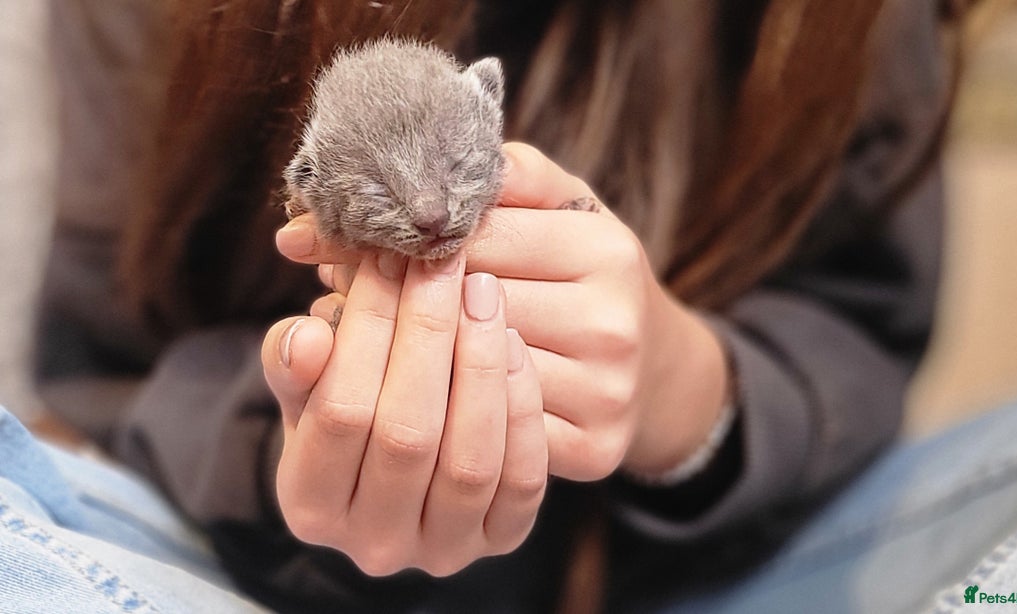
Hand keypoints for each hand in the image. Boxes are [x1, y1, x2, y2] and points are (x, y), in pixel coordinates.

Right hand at [261, 253, 547, 576]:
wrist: (402, 470)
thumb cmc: (347, 410)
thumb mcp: (306, 387)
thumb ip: (294, 362)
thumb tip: (306, 335)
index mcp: (310, 506)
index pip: (339, 411)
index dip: (366, 329)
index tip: (387, 257)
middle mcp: (374, 544)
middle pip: (407, 434)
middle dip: (427, 334)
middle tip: (442, 262)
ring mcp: (442, 550)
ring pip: (469, 459)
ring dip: (479, 363)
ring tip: (482, 290)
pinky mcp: (502, 539)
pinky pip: (522, 476)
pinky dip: (521, 406)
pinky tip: (513, 340)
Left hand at [277, 143, 731, 481]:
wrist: (655, 362)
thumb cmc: (582, 273)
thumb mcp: (557, 208)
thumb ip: (491, 176)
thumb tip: (381, 184)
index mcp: (603, 247)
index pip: (474, 236)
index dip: (390, 236)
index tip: (317, 238)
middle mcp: (611, 320)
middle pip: (465, 309)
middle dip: (390, 298)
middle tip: (331, 290)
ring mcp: (605, 389)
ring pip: (470, 375)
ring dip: (405, 359)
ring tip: (362, 340)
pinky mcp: (596, 446)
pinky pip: (495, 436)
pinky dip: (446, 416)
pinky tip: (416, 395)